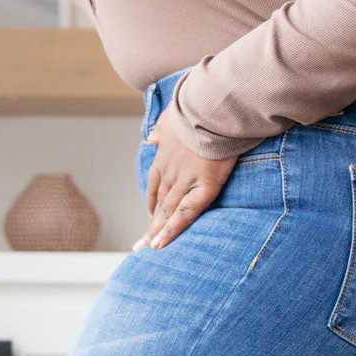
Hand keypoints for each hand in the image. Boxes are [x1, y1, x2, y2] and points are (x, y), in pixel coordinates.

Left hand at [135, 102, 237, 249]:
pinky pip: (184, 215)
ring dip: (155, 232)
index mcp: (164, 155)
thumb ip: (161, 129)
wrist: (215, 106)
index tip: (150, 213)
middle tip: (140, 244)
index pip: (155, 183)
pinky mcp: (203, 188)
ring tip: (148, 249)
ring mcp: (184, 181)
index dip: (152, 200)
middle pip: (158, 202)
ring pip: (166, 212)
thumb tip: (151, 139)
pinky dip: (170, 231)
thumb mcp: (171, 114)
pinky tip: (160, 246)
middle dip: (150, 223)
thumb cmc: (199, 106)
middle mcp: (170, 171)